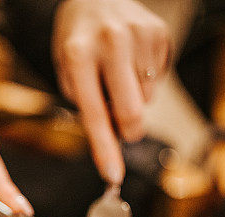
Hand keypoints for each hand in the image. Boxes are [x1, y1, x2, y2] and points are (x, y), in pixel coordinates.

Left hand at [52, 0, 170, 183]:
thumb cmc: (78, 39)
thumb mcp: (66, 69)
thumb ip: (85, 103)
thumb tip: (110, 137)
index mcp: (78, 54)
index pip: (94, 114)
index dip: (104, 149)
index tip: (112, 175)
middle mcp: (110, 42)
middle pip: (131, 111)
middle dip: (128, 130)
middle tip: (124, 129)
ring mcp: (139, 35)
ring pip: (146, 98)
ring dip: (133, 98)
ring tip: (117, 74)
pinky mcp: (159, 32)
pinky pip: (158, 79)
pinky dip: (144, 80)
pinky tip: (131, 62)